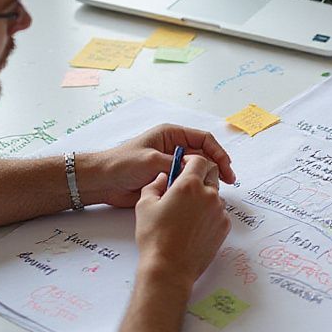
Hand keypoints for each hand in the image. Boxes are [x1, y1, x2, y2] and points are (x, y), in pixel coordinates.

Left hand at [76, 124, 235, 208]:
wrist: (102, 182)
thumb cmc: (123, 164)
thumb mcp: (152, 161)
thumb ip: (177, 165)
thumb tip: (198, 171)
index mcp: (172, 135)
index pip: (204, 139)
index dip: (218, 152)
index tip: (226, 168)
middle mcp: (174, 147)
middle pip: (204, 154)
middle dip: (217, 166)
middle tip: (228, 182)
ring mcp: (172, 163)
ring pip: (197, 169)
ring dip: (207, 178)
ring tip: (216, 190)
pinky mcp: (168, 179)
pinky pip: (187, 182)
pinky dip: (196, 187)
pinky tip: (202, 196)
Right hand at [134, 155, 229, 292]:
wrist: (169, 268)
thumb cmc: (154, 237)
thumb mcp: (144, 205)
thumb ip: (155, 184)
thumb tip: (163, 177)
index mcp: (189, 185)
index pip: (199, 160)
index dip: (191, 161)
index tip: (184, 166)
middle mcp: (209, 195)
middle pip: (211, 175)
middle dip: (200, 177)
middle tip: (186, 189)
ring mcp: (219, 211)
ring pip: (215, 195)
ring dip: (204, 197)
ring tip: (187, 213)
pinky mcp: (224, 226)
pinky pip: (219, 212)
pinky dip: (210, 214)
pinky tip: (195, 226)